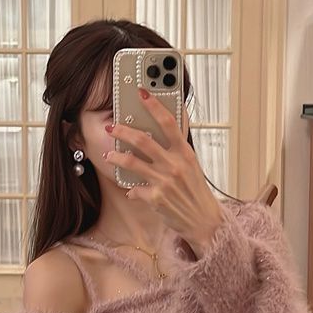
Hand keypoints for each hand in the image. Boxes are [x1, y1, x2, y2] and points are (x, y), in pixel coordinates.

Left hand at [104, 89, 223, 254]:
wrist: (203, 220)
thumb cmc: (196, 192)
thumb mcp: (191, 165)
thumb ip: (177, 148)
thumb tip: (164, 128)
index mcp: (184, 152)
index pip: (168, 122)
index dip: (154, 105)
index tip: (142, 92)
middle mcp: (174, 165)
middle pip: (142, 140)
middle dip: (122, 131)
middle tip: (111, 127)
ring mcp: (164, 182)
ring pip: (131, 163)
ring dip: (115, 157)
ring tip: (108, 156)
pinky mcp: (155, 199)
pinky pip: (134, 189)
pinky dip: (131, 189)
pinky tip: (129, 189)